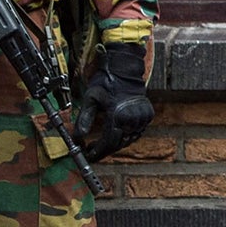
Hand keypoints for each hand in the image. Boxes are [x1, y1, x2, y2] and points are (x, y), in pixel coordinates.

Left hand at [75, 44, 154, 160]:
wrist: (125, 70)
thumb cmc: (106, 82)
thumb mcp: (90, 100)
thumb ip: (83, 120)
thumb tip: (77, 139)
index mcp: (118, 114)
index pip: (107, 142)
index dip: (97, 152)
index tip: (87, 156)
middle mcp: (132, 118)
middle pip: (117, 144)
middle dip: (103, 150)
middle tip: (91, 151)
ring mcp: (142, 118)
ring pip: (127, 140)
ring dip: (114, 144)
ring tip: (101, 142)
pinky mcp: (148, 116)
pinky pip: (136, 133)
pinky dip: (126, 136)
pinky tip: (116, 133)